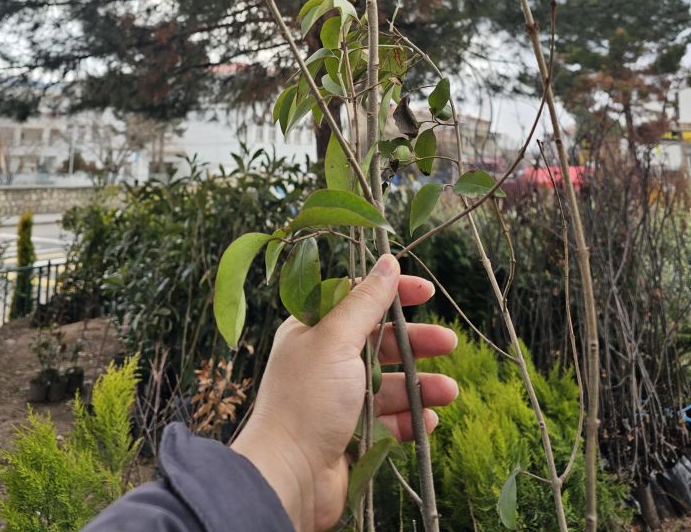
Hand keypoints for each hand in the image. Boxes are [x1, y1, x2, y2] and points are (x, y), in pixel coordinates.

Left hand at [231, 254, 457, 531]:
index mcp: (314, 331)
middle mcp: (326, 361)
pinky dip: (410, 418)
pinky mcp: (352, 434)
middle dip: (416, 343)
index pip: (358, 300)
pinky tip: (429, 419)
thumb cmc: (307, 400)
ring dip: (420, 384)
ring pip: (389, 383)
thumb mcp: (337, 339)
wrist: (288, 476)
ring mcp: (339, 400)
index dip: (392, 293)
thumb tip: (388, 261)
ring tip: (449, 392)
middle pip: (380, 342)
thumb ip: (366, 301)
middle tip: (449, 344)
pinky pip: (389, 420)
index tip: (427, 292)